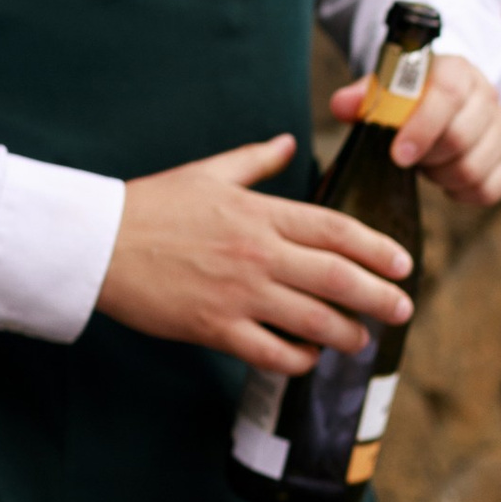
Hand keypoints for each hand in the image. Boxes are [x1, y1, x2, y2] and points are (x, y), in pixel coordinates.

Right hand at [97, 134, 413, 371]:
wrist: (97, 242)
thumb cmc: (150, 205)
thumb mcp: (208, 173)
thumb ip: (255, 161)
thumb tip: (288, 142)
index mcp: (260, 213)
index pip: (335, 229)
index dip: (377, 248)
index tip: (403, 263)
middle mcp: (258, 253)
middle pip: (336, 277)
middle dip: (378, 296)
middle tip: (403, 309)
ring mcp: (238, 293)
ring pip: (312, 319)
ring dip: (346, 334)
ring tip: (361, 341)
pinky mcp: (215, 327)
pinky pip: (271, 351)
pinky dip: (297, 359)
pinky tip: (308, 359)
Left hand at [330, 49, 500, 206]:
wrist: (446, 102)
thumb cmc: (411, 98)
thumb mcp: (385, 90)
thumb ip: (363, 96)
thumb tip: (343, 106)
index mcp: (455, 70)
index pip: (448, 94)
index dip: (423, 127)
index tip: (398, 155)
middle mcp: (485, 95)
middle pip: (461, 137)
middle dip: (428, 157)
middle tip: (409, 158)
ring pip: (473, 169)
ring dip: (441, 175)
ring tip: (428, 164)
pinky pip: (487, 190)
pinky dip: (461, 192)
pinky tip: (445, 180)